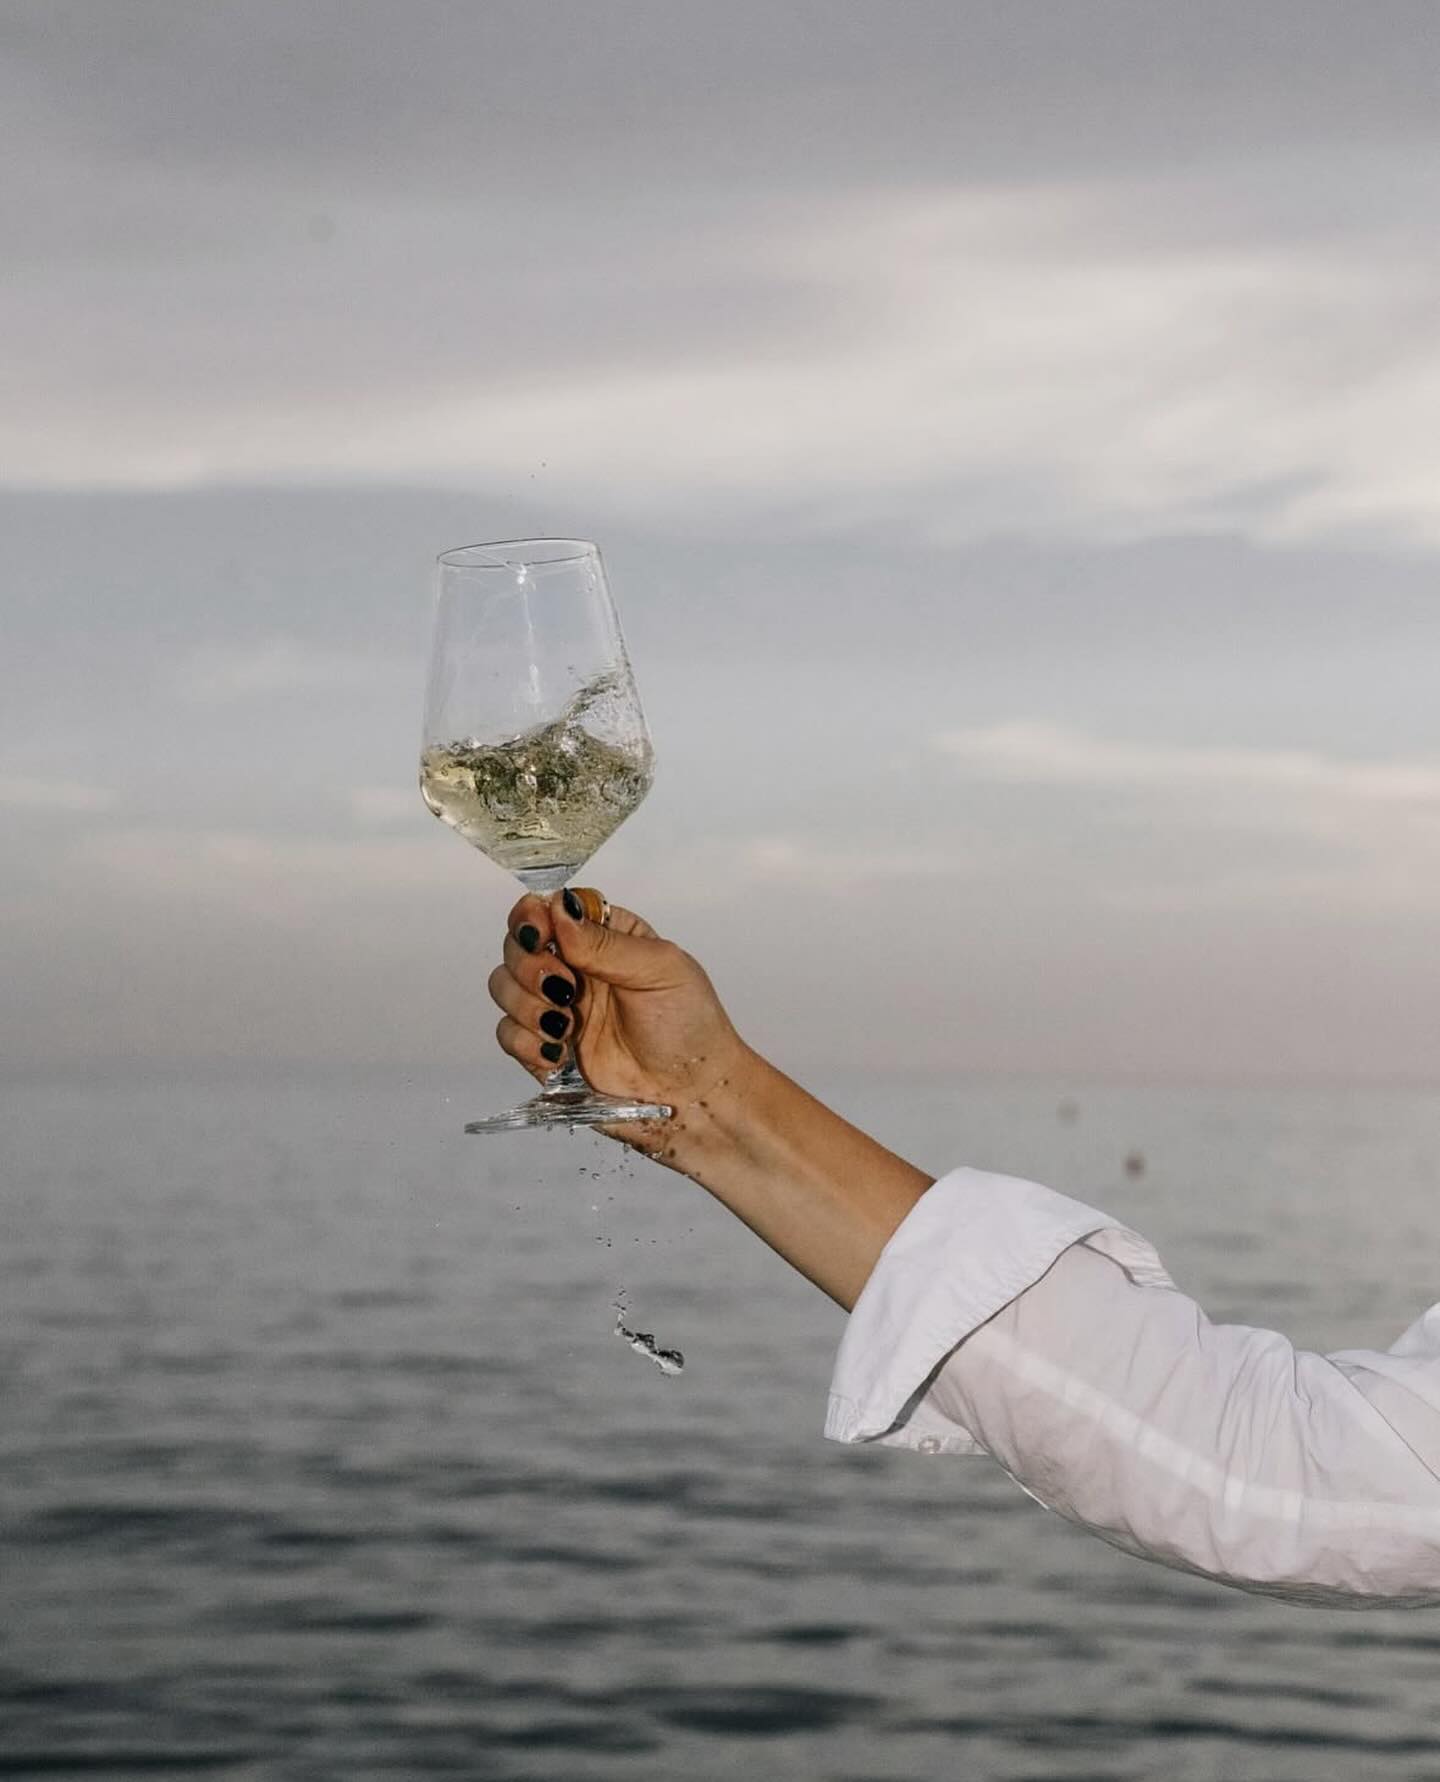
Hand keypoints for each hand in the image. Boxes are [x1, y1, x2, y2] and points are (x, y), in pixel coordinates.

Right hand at [490, 892, 747, 1136]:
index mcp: (605, 937)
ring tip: (566, 1027)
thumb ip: (606, 943)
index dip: (534, 916)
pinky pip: (507, 1034)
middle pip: (518, 944)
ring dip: (526, 1004)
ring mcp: (557, 1008)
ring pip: (504, 986)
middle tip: (564, 989)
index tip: (540, 935)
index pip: (551, 909)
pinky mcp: (546, 1049)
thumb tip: (559, 910)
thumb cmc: (690, 1026)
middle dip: (529, 965)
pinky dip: (524, 1042)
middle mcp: (575, 967)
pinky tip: (559, 1054)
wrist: (692, 1094)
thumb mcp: (660, 970)